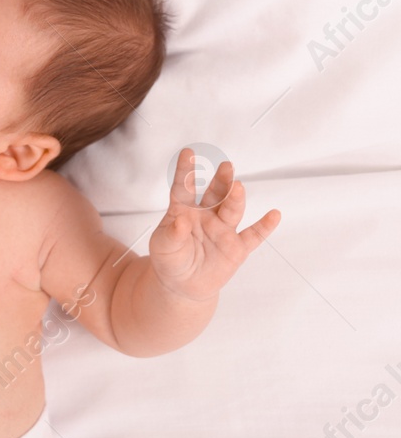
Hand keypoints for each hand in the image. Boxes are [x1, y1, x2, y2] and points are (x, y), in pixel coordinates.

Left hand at [148, 148, 280, 301]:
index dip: (185, 171)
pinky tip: (274, 214)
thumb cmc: (169, 259)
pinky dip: (264, 226)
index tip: (188, 153)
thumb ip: (171, 235)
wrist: (183, 284)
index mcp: (183, 211)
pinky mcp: (237, 248)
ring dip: (236, 199)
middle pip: (215, 194)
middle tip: (226, 166)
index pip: (184, 188)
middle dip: (221, 180)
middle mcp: (206, 216)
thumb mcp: (163, 248)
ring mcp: (223, 230)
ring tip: (238, 187)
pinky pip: (253, 235)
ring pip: (232, 210)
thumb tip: (180, 221)